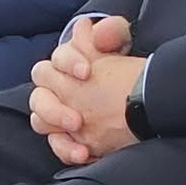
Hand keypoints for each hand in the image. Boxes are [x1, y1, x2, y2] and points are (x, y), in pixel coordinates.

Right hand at [28, 16, 143, 164]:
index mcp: (68, 64)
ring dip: (57, 129)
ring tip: (78, 132)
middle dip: (54, 107)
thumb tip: (93, 33)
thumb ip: (110, 30)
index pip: (56, 60)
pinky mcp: (73, 136)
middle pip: (39, 95)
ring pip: (41, 121)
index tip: (87, 71)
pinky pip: (58, 145)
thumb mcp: (126, 42)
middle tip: (77, 117)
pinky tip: (84, 154)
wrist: (147, 98)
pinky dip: (67, 150)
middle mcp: (60, 89)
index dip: (68, 63)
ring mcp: (64, 113)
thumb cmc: (130, 67)